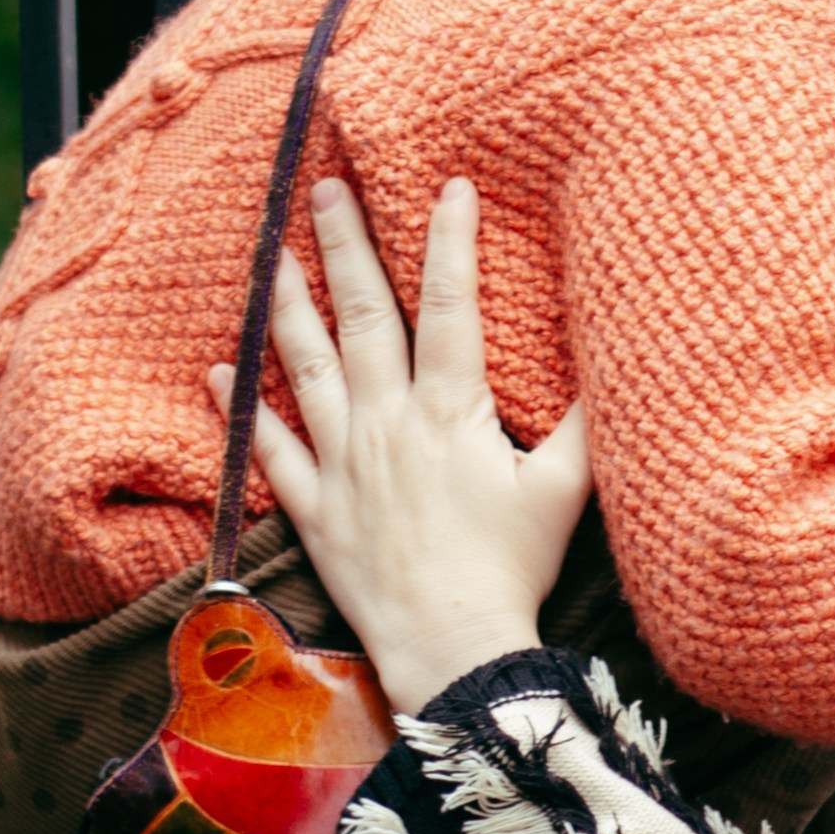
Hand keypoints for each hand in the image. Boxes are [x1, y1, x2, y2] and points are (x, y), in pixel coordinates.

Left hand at [209, 175, 591, 715]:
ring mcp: (343, 463)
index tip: (448, 187)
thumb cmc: (511, 570)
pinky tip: (223, 372)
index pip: (450, 306)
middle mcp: (387, 423)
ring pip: (306, 366)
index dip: (449, 242)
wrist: (451, 645)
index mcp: (449, 411)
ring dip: (287, 305)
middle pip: (362, 316)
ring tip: (272, 255)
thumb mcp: (566, 491)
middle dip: (345, 245)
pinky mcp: (315, 508)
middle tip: (325, 188)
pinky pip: (271, 449)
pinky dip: (243, 410)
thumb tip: (611, 365)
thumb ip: (583, 423)